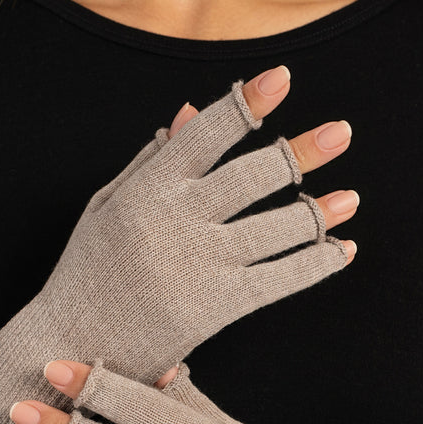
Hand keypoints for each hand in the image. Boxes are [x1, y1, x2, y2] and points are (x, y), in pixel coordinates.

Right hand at [0, 67, 356, 423]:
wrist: (73, 345)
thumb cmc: (90, 271)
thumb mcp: (108, 207)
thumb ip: (152, 160)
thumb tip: (193, 109)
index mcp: (148, 191)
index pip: (206, 135)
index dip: (246, 104)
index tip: (282, 78)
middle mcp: (177, 222)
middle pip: (255, 177)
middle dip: (303, 152)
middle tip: (341, 133)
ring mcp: (200, 265)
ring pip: (278, 228)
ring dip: (320, 211)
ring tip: (349, 198)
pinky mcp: (217, 307)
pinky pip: (282, 279)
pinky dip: (317, 263)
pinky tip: (341, 250)